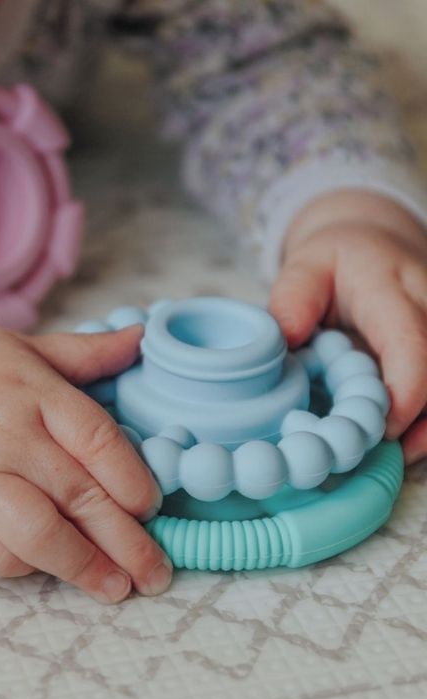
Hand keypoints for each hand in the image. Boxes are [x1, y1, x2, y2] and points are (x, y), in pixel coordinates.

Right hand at [0, 324, 172, 603]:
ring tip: (118, 587)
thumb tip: (142, 338)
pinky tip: (55, 571)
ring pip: (39, 532)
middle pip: (80, 493)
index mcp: (31, 389)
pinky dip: (30, 569)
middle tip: (156, 572)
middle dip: (128, 541)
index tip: (152, 505)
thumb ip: (84, 352)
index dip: (134, 479)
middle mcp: (4, 434)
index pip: (97, 439)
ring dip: (85, 566)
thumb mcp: (20, 348)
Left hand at [267, 191, 426, 465]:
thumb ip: (293, 299)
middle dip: (426, 419)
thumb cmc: (335, 259)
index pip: (414, 343)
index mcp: (395, 290)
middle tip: (388, 452)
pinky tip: (405, 440)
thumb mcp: (306, 265)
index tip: (385, 427)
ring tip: (397, 455)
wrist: (372, 243)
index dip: (407, 390)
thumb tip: (285, 341)